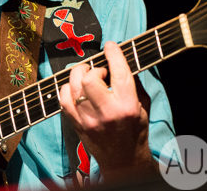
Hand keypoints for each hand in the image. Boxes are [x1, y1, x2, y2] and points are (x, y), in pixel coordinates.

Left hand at [59, 42, 155, 180]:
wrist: (124, 161)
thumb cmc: (135, 131)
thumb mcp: (143, 106)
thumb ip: (133, 83)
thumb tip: (120, 61)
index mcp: (127, 105)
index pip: (119, 73)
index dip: (113, 54)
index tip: (110, 46)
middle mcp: (107, 112)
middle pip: (89, 79)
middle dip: (92, 69)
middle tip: (98, 71)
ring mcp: (88, 119)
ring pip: (73, 87)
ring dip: (78, 76)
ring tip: (86, 76)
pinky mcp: (76, 124)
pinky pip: (63, 99)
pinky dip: (66, 89)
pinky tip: (75, 89)